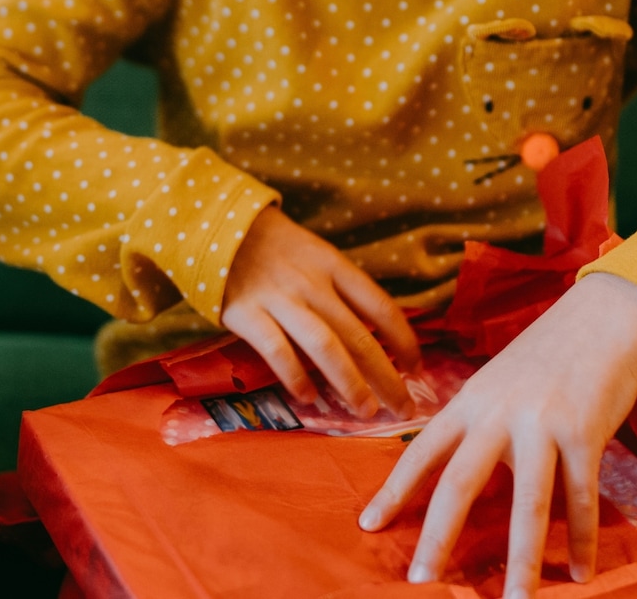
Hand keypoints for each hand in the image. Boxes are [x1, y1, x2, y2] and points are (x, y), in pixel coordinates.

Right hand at [221, 205, 422, 415]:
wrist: (220, 226)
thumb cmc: (278, 248)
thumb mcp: (318, 255)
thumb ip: (344, 291)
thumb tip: (379, 335)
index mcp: (334, 266)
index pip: (380, 307)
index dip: (404, 341)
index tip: (417, 369)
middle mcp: (311, 284)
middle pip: (358, 335)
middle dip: (386, 375)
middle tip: (404, 408)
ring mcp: (279, 299)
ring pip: (324, 347)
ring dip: (349, 382)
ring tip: (367, 411)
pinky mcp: (246, 314)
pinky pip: (276, 351)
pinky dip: (295, 376)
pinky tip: (310, 398)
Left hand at [358, 273, 636, 596]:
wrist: (604, 313)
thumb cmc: (549, 354)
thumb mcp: (500, 382)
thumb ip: (481, 425)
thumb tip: (463, 477)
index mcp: (470, 400)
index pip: (422, 451)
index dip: (394, 490)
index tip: (368, 525)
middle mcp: (498, 412)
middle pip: (460, 484)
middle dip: (438, 537)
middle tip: (421, 582)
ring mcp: (542, 423)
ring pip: (527, 504)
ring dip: (523, 560)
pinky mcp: (585, 432)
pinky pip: (580, 498)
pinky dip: (582, 540)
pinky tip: (581, 574)